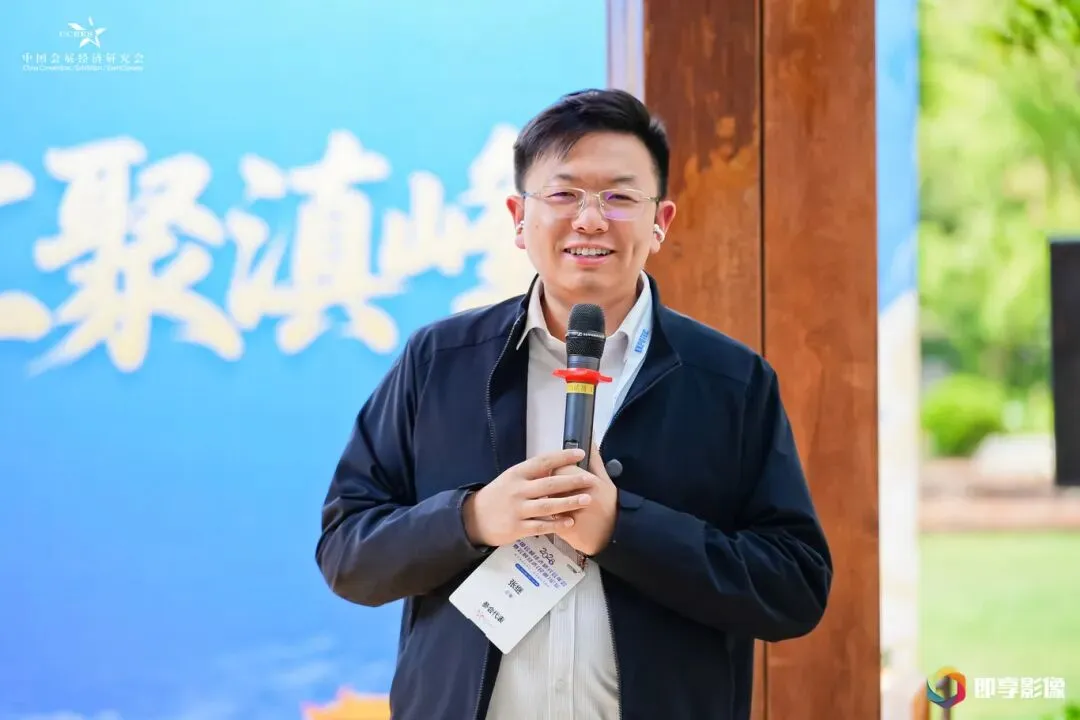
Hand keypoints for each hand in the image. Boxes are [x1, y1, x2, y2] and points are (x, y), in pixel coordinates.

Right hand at [462, 448, 594, 546]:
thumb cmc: (498, 496)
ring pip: (548, 506)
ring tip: (587, 500)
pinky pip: (541, 526)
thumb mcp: (511, 478)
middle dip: (572, 481)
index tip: (580, 453)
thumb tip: (558, 464)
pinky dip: (556, 524)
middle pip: (549, 484)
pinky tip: (570, 522)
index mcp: (517, 474)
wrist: (475, 518)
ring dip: (569, 502)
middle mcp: (517, 490)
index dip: (562, 457)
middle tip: (591, 479)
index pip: (543, 462)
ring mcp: (517, 510)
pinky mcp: (517, 528)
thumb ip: (532, 474)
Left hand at [551, 443, 617, 555]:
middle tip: (556, 490)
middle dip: (550, 486)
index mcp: (588, 482)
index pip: (560, 468)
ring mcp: (570, 515)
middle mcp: (578, 497)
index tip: (559, 473)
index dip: (557, 470)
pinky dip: (546, 516)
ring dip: (545, 500)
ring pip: (546, 501)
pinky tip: (551, 516)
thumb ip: (595, 460)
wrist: (613, 536)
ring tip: (552, 502)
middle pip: (550, 484)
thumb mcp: (606, 481)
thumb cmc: (609, 506)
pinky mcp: (563, 529)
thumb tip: (589, 438)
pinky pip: (547, 519)